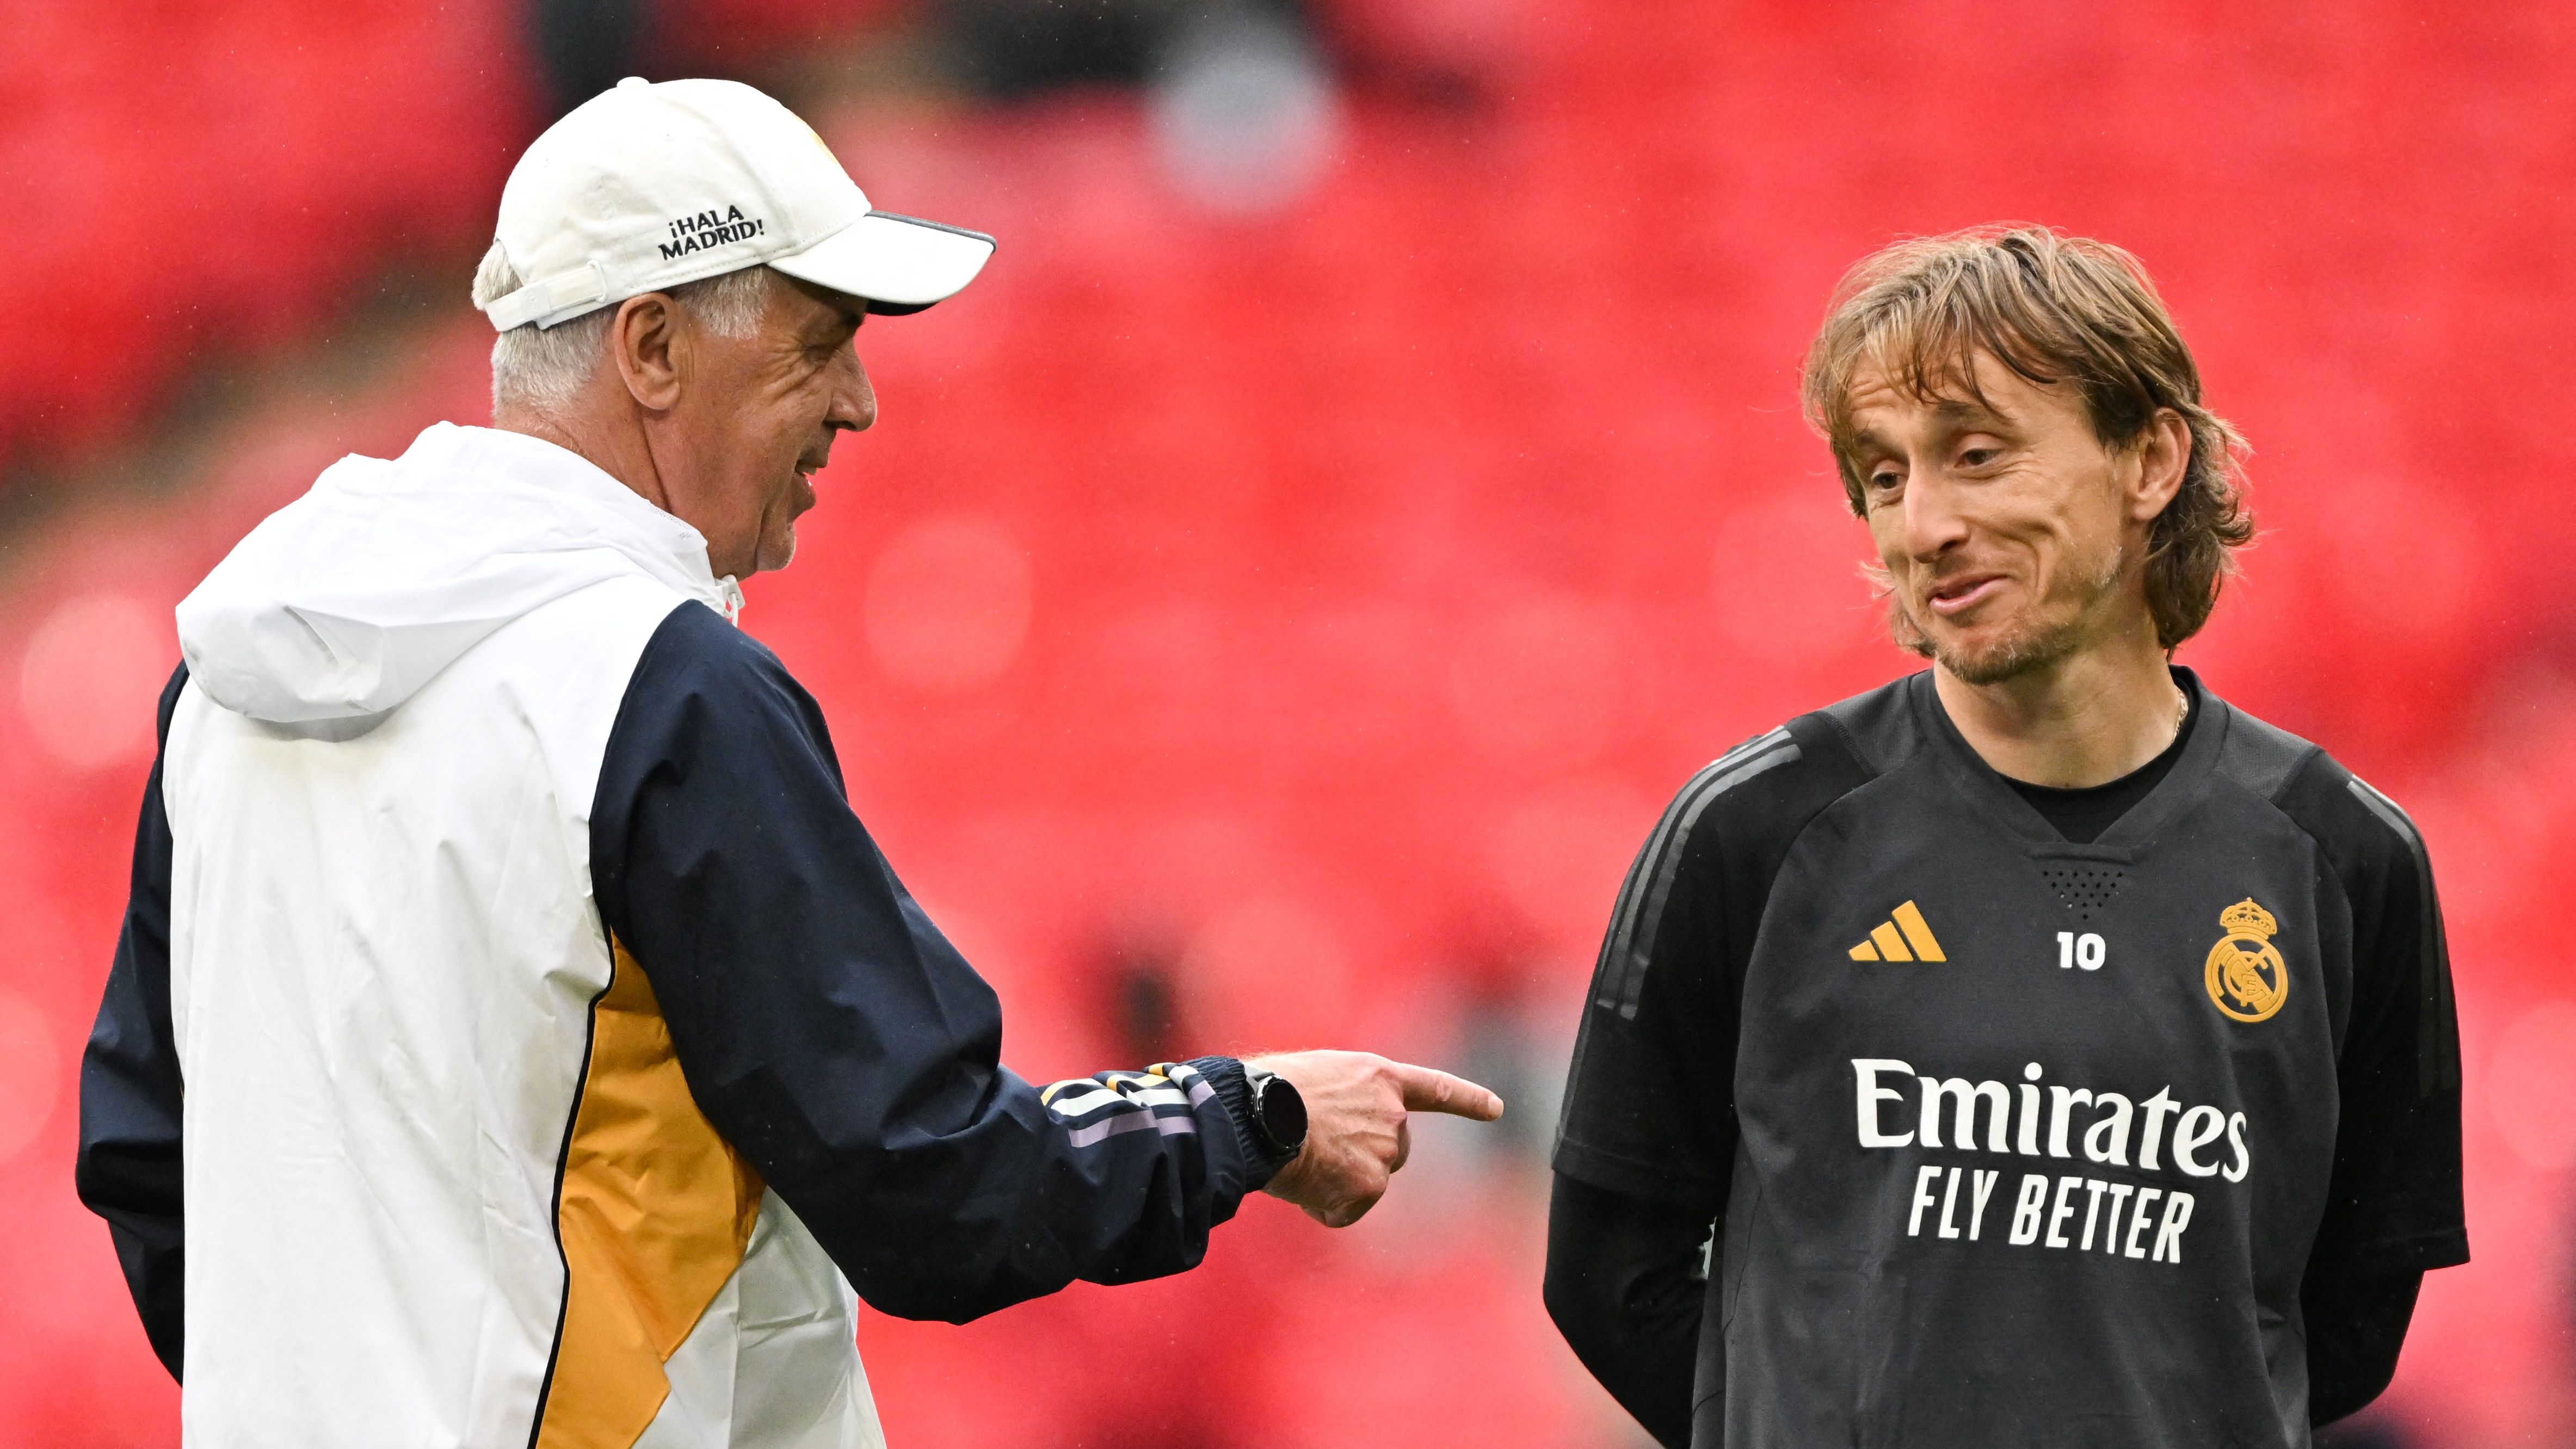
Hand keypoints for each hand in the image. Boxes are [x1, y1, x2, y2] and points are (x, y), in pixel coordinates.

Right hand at [1246, 1050, 1504, 1226]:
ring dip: (1339, 1180)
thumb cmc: (1268, 1091)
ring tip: (1301, 1158)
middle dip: (1366, 1156)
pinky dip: (1326, 1206)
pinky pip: (1346, 1209)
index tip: (1497, 1109)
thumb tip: (1331, 1132)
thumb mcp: (1317, 1078)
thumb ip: (1345, 1100)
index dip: (1468, 1100)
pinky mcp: (1371, 1186)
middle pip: (1394, 1150)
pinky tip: (1303, 1183)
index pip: (1436, 1089)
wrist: (1258, 1116)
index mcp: (1380, 1078)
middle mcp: (1393, 1114)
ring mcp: (1385, 1151)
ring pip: (1368, 1181)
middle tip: (1319, 1148)